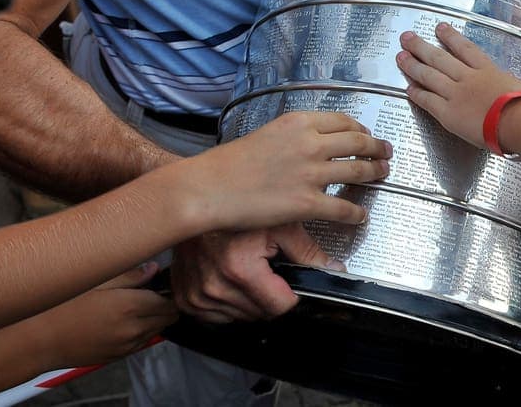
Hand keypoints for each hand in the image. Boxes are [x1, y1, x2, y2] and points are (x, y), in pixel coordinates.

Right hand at [25, 263, 176, 369]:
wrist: (38, 340)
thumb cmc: (62, 305)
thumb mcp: (96, 281)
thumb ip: (130, 276)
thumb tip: (153, 268)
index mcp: (131, 306)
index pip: (169, 302)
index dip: (168, 291)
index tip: (162, 284)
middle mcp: (133, 329)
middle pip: (167, 318)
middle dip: (164, 306)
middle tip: (151, 292)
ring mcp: (126, 346)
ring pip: (155, 332)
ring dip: (152, 320)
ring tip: (133, 306)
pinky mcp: (116, 357)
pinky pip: (139, 343)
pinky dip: (138, 333)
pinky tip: (120, 321)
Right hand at [171, 222, 337, 322]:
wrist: (192, 204)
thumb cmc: (237, 207)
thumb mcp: (279, 223)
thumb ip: (308, 251)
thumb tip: (334, 270)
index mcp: (240, 269)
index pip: (280, 306)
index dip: (291, 294)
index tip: (290, 281)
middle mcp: (215, 287)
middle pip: (261, 313)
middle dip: (270, 294)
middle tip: (265, 267)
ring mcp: (198, 296)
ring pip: (241, 317)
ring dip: (248, 300)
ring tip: (245, 269)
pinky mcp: (187, 300)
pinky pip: (217, 316)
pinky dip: (227, 303)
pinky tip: (228, 279)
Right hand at [186, 111, 391, 231]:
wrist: (209, 188)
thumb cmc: (228, 164)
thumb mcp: (265, 134)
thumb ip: (292, 136)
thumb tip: (310, 143)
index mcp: (298, 122)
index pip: (343, 120)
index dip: (361, 128)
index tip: (366, 133)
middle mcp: (310, 143)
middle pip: (358, 141)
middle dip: (377, 147)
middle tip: (386, 152)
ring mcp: (311, 173)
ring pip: (358, 170)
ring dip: (376, 173)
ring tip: (383, 175)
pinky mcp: (307, 202)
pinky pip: (343, 208)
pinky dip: (357, 213)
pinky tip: (361, 215)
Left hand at [396, 23, 520, 150]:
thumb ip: (511, 86)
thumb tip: (516, 90)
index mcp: (488, 70)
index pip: (465, 48)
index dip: (450, 36)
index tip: (440, 28)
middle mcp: (469, 78)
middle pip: (440, 57)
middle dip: (421, 46)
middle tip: (407, 37)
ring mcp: (457, 94)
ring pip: (430, 75)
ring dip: (413, 64)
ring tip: (401, 56)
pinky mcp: (449, 113)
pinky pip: (428, 100)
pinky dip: (417, 93)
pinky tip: (408, 87)